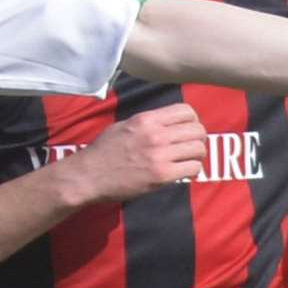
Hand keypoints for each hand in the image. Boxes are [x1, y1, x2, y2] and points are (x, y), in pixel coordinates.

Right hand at [63, 103, 206, 201]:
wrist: (89, 175)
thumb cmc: (102, 151)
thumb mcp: (123, 126)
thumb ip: (146, 123)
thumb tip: (165, 124)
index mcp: (146, 120)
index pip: (186, 111)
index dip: (192, 120)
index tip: (187, 129)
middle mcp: (156, 134)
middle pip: (197, 130)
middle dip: (198, 138)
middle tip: (191, 147)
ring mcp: (160, 155)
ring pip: (198, 149)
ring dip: (197, 155)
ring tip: (188, 160)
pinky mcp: (162, 175)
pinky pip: (192, 168)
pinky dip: (192, 171)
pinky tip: (183, 173)